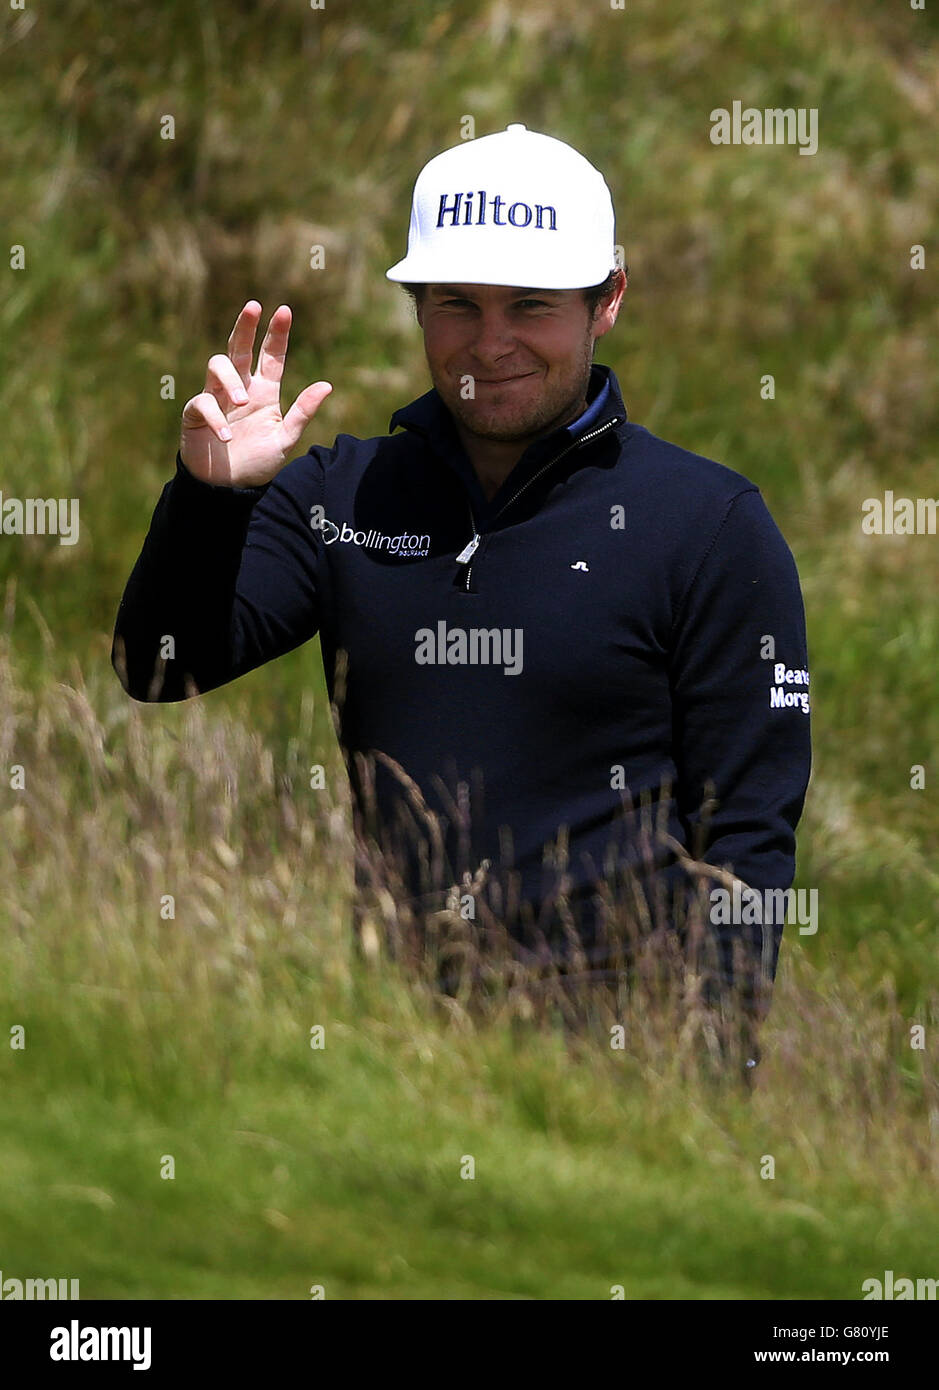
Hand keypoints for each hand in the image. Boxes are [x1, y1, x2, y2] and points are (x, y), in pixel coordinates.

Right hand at [180, 301, 331, 486]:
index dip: (276, 334)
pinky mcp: (196, 414)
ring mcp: (216, 399)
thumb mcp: (286, 439)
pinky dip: (215, 417)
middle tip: (253, 306)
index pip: (271, 357)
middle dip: (245, 326)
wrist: (229, 490)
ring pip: (218, 365)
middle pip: (239, 347)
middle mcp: (240, 389)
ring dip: (231, 379)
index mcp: (264, 392)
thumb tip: (327, 385)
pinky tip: (226, 436)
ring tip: (242, 402)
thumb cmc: (257, 463)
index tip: (284, 310)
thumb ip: (303, 413)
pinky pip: (202, 403)